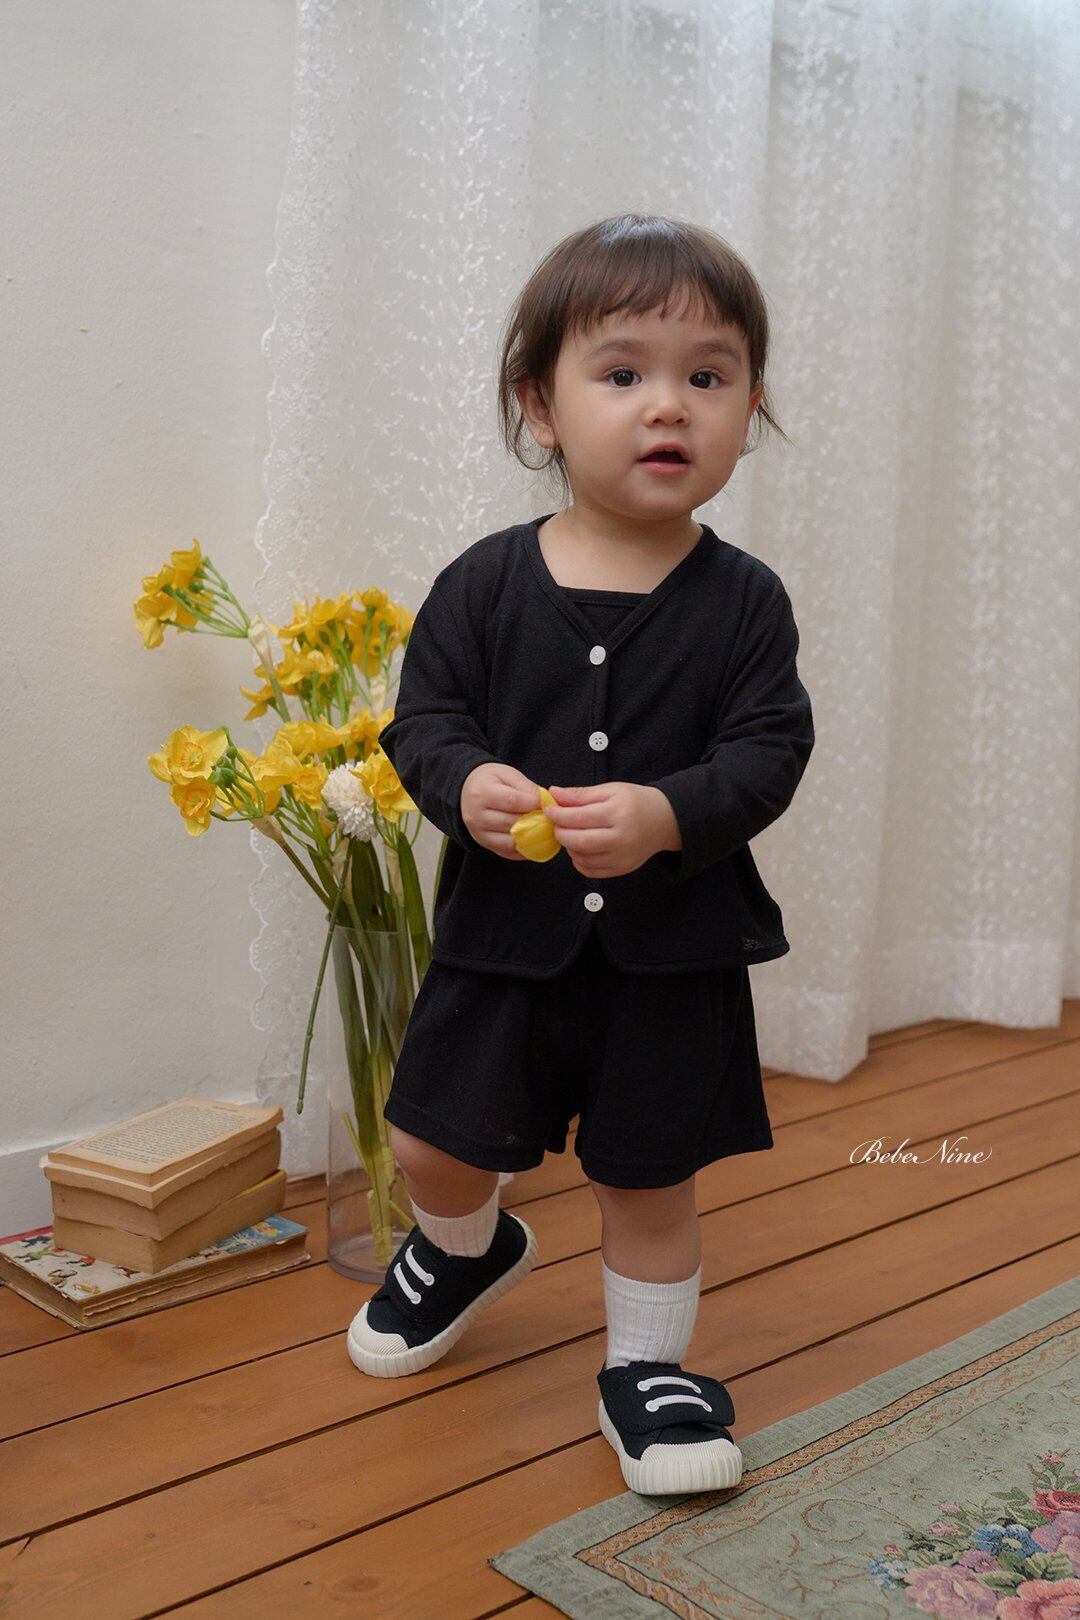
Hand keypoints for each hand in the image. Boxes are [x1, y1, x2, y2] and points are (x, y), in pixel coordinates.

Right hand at [460, 762, 548, 860]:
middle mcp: (476, 816)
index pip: (512, 802)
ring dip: (530, 838)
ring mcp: (478, 833)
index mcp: (482, 793)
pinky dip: (523, 849)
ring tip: (542, 829)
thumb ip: (526, 787)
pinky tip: (533, 840)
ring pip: (510, 842)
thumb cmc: (490, 780)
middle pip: (512, 824)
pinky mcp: (484, 844)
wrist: (466, 791)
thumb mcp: (507, 774)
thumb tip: (544, 803)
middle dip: (534, 821)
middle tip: (548, 818)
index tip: (546, 803)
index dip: (533, 804)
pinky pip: (507, 852)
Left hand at [542, 782, 679, 877]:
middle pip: (579, 841)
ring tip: (571, 834)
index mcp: (618, 813)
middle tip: (556, 824)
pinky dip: (579, 860)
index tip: (549, 810)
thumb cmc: (636, 802)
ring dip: (569, 846)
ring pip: (582, 858)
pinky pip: (591, 871)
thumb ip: (580, 794)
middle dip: (560, 833)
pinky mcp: (622, 869)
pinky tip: (581, 848)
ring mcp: (622, 857)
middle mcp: (621, 838)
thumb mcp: (610, 790)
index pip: (579, 818)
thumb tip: (553, 794)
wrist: (664, 821)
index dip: (558, 814)